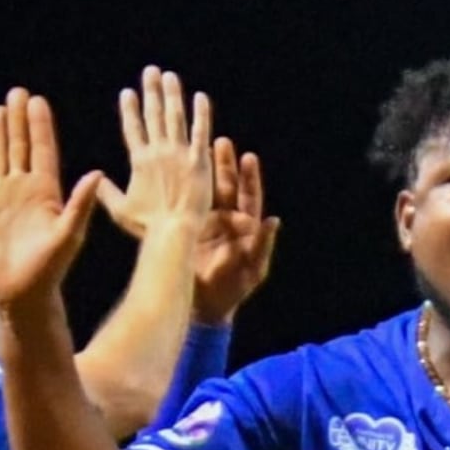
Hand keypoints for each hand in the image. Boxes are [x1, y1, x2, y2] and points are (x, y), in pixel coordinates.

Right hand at [0, 88, 104, 309]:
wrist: (21, 294)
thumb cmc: (50, 269)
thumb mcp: (69, 234)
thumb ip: (80, 203)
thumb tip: (97, 173)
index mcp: (47, 192)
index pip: (43, 150)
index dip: (40, 126)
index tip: (38, 101)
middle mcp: (24, 191)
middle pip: (20, 147)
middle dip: (19, 121)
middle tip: (18, 92)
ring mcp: (2, 200)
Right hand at [111, 66, 213, 235]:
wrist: (173, 231)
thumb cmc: (147, 226)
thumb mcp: (121, 210)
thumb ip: (106, 192)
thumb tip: (94, 179)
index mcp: (139, 161)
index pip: (133, 128)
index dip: (130, 110)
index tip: (127, 92)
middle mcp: (158, 152)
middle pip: (153, 115)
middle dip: (151, 91)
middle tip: (150, 71)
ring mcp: (179, 154)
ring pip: (175, 117)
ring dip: (172, 94)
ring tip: (170, 76)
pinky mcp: (199, 161)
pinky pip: (201, 132)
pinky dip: (201, 114)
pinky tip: (201, 98)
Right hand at [190, 137, 279, 325]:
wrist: (202, 308)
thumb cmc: (232, 291)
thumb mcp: (253, 270)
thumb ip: (263, 245)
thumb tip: (274, 220)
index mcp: (245, 227)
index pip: (249, 196)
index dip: (249, 177)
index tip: (248, 156)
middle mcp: (226, 220)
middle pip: (227, 186)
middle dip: (225, 164)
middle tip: (220, 141)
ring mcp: (205, 223)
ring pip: (205, 192)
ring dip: (203, 172)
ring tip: (199, 148)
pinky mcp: (187, 230)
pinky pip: (186, 206)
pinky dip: (183, 190)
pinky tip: (176, 174)